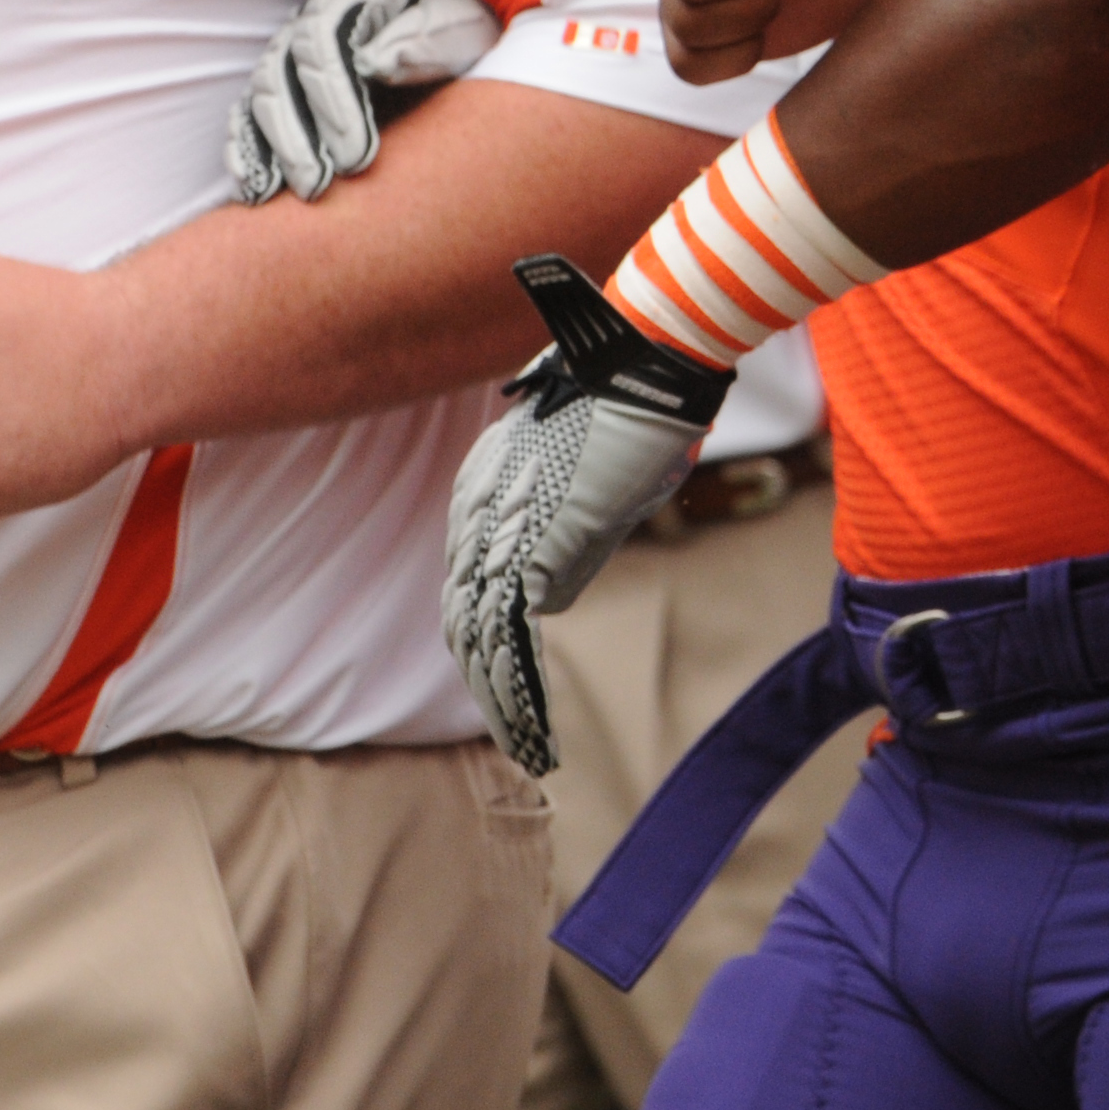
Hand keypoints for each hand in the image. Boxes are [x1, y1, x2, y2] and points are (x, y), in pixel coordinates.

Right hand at [227, 0, 498, 204]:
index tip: (355, 157)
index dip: (333, 102)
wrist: (460, 21)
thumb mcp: (464, 22)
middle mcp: (317, 14)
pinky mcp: (288, 77)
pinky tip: (253, 186)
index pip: (323, 42)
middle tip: (318, 187)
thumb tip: (373, 62)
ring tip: (278, 195)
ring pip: (262, 94)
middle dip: (296, 135)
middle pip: (282, 72)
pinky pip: (252, 109)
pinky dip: (247, 146)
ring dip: (268, 147)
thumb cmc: (466, 24)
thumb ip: (426, 37)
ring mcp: (297, 44)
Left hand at [443, 259, 731, 773]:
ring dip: (503, 704)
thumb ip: (580, 521)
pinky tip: (537, 735)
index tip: (510, 676)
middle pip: (463, 617)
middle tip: (518, 731)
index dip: (487, 635)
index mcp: (482, 484)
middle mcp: (474, 511)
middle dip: (487, 681)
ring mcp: (495, 535)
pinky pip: (507, 646)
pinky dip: (520, 698)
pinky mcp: (526, 554)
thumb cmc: (641, 393)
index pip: (471, 578)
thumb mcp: (604, 465)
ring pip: (478, 643)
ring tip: (530, 750)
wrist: (645, 360)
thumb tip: (567, 585)